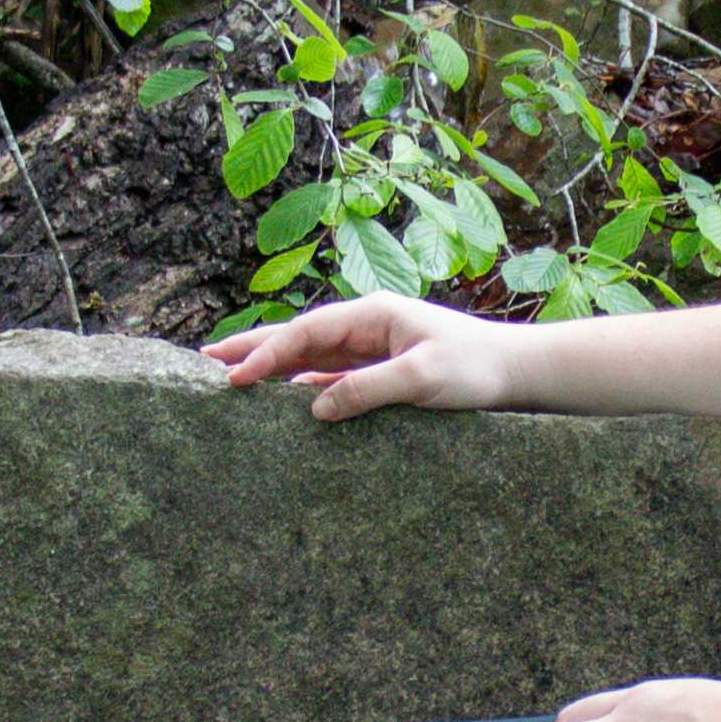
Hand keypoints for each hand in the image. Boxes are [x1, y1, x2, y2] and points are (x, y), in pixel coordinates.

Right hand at [203, 291, 524, 419]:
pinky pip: (330, 377)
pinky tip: (280, 402)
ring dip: (271, 367)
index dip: (266, 353)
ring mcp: (371, 347)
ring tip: (229, 380)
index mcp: (372, 314)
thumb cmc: (476, 368)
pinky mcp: (381, 370)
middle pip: (297, 337)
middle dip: (252, 348)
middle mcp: (366, 325)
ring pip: (309, 357)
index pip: (306, 332)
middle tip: (204, 362)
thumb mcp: (423, 379)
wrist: (516, 372)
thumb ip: (368, 389)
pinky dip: (301, 386)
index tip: (234, 377)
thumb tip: (313, 407)